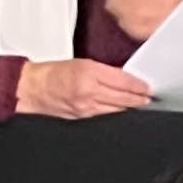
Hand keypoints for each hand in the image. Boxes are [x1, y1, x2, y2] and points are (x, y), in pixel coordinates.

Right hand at [16, 59, 153, 118]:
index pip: (123, 81)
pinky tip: (123, 113)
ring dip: (130, 109)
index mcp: (89, 73)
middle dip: (140, 100)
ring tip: (140, 106)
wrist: (31, 89)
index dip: (139, 86)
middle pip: (123, 99)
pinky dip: (116, 115)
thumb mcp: (81, 63)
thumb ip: (104, 72)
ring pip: (117, 111)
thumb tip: (126, 79)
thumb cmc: (53, 74)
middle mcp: (89, 91)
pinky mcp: (82, 119)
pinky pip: (105, 118)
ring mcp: (86, 108)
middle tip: (150, 98)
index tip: (148, 87)